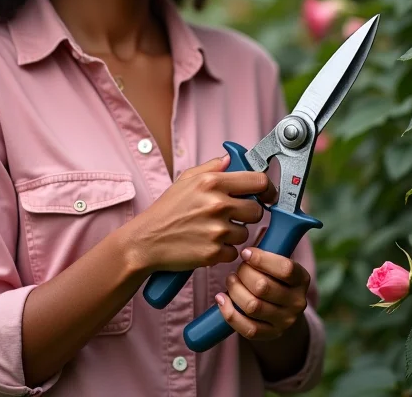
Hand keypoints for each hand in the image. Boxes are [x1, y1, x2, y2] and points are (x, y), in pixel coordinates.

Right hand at [127, 155, 276, 272]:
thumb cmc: (166, 210)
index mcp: (212, 182)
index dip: (265, 188)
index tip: (264, 194)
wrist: (146, 240)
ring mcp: (217, 230)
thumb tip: (231, 159)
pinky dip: (224, 251)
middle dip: (248, 213)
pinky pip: (234, 252)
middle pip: (257, 210)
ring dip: (234, 234)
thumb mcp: (186, 180)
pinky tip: (208, 244)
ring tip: (213, 230)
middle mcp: (217, 204)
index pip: (258, 181)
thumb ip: (212, 167)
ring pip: (245, 233)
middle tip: (232, 215)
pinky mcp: (214, 253)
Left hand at [214, 247, 309, 341]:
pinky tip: (221, 299)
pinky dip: (229, 312)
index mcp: (301, 278)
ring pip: (253, 306)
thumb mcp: (277, 259)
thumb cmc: (274, 275)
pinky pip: (247, 328)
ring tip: (230, 280)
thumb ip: (269, 244)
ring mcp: (284, 321)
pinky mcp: (270, 335)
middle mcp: (297, 302)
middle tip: (237, 268)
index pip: (285, 268)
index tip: (245, 252)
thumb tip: (257, 225)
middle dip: (244, 274)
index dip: (262, 259)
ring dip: (235, 290)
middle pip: (263, 287)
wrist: (282, 311)